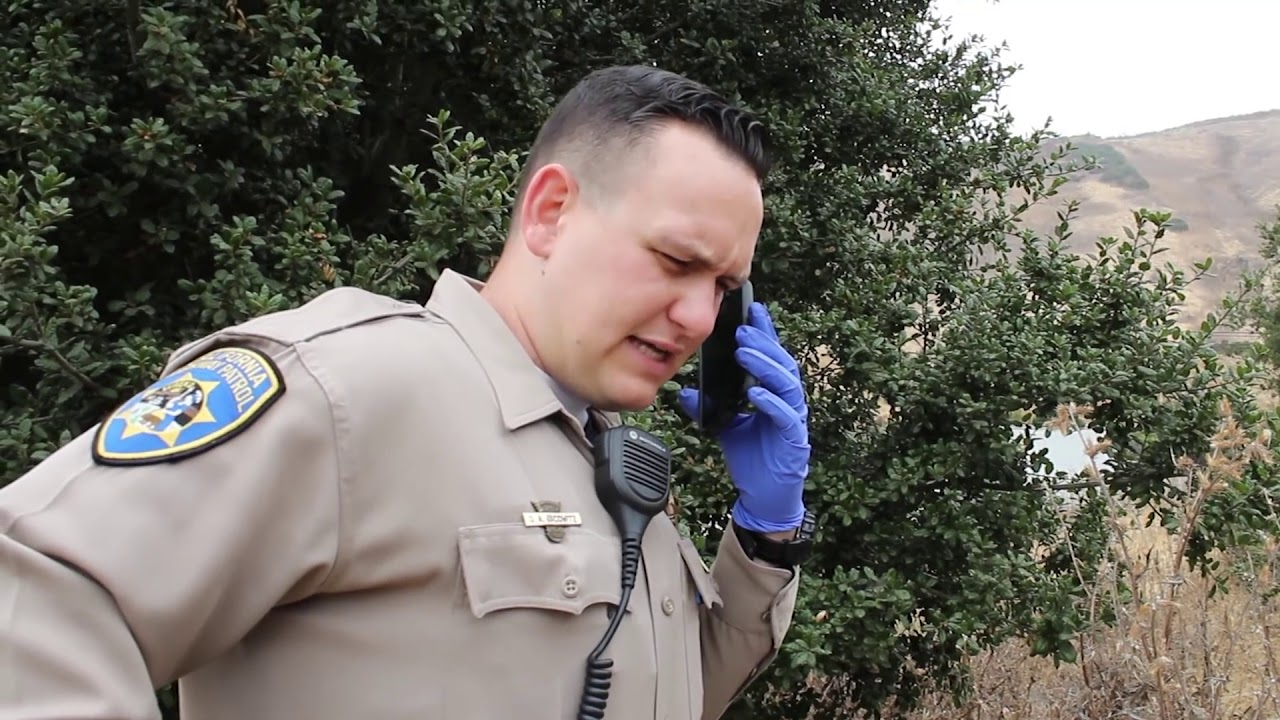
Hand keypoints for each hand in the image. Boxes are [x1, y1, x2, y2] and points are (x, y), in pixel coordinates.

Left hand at [678, 302, 809, 532]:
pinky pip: (785, 417)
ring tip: (745, 352)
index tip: (753, 310)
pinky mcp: (793, 440)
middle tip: (743, 329)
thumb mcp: (725, 426)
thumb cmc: (752, 457)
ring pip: (786, 384)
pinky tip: (756, 392)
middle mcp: (788, 402)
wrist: (765, 496)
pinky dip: (771, 403)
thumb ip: (708, 406)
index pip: (772, 357)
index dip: (766, 333)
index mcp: (774, 393)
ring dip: (765, 366)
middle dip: (764, 343)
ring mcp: (793, 420)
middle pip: (781, 364)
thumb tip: (685, 390)